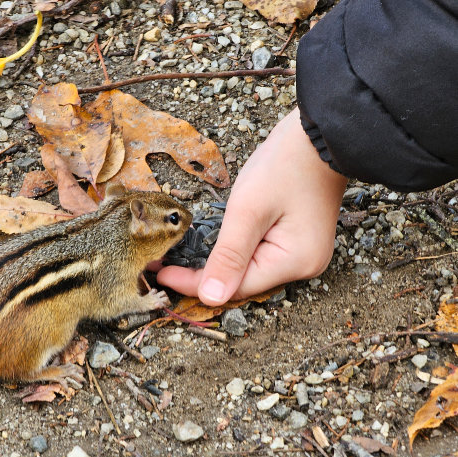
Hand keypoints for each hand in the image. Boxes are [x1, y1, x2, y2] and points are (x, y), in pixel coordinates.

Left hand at [157, 108, 347, 304]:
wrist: (319, 135)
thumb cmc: (286, 165)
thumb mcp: (248, 210)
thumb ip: (228, 255)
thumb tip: (210, 297)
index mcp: (294, 262)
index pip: (234, 287)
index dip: (195, 283)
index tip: (161, 273)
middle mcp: (302, 266)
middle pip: (242, 282)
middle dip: (202, 275)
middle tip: (163, 262)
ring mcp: (301, 253)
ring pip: (248, 269)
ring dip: (216, 264)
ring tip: (180, 255)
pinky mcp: (296, 240)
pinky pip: (258, 255)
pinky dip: (233, 252)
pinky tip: (210, 246)